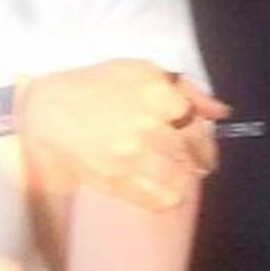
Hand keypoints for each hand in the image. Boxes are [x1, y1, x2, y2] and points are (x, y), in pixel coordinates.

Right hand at [18, 60, 229, 210]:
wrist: (49, 109)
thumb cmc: (98, 84)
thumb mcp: (142, 71)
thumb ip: (186, 89)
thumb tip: (220, 111)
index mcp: (155, 92)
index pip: (197, 124)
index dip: (206, 140)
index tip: (204, 147)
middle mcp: (146, 124)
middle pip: (189, 152)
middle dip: (198, 160)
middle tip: (196, 163)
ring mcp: (129, 155)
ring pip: (177, 178)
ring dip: (182, 179)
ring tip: (176, 175)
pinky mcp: (114, 179)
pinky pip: (155, 199)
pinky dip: (166, 198)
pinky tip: (162, 190)